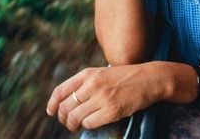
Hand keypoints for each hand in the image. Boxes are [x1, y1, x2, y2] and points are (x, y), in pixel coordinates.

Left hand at [46, 64, 162, 131]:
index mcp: (88, 74)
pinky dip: (87, 126)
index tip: (51, 112)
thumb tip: (68, 100)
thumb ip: (85, 83)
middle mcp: (92, 84)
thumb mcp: (101, 73)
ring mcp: (102, 97)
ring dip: (73, 125)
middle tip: (68, 123)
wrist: (149, 79)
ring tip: (76, 126)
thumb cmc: (125, 77)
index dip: (52, 104)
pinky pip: (89, 123)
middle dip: (63, 118)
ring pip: (75, 117)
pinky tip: (91, 124)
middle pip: (65, 106)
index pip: (60, 91)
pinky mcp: (112, 110)